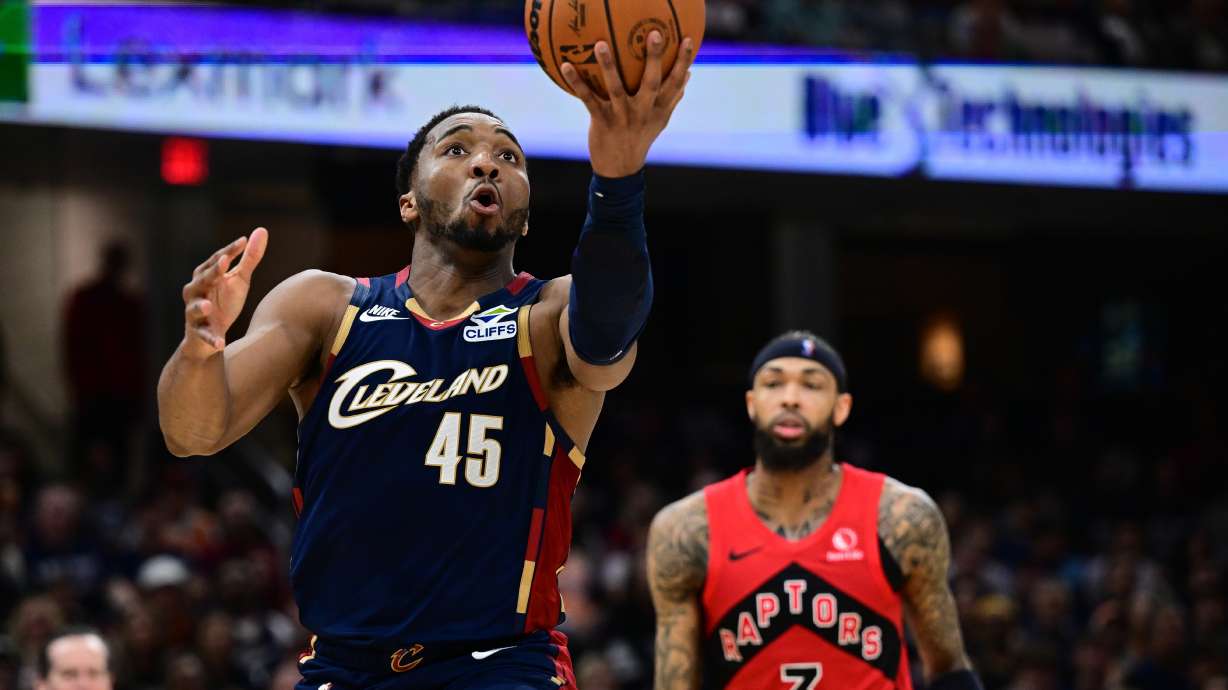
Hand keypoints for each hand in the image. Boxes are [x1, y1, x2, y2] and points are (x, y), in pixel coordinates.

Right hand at [181, 228, 267, 359]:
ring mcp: (194, 313)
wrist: (210, 337)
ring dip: (201, 307)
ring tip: (209, 306)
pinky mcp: (197, 333)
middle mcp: (195, 292)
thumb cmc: (224, 302)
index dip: (229, 252)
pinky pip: (204, 336)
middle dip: (212, 272)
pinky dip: (212, 339)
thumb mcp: (239, 280)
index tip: (243, 241)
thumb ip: (249, 259)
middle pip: (202, 279)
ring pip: (194, 308)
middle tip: (224, 263)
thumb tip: (261, 231)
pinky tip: (221, 343)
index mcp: (206, 276)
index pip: (217, 260)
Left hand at [561, 32, 694, 177]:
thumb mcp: (660, 120)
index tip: (687, 40)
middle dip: (654, 59)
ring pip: (616, 88)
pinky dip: (577, 82)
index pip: (675, 83)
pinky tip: (566, 66)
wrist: (621, 169)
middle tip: (655, 34)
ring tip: (601, 45)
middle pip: (651, 82)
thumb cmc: (641, 138)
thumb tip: (689, 75)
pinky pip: (588, 99)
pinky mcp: (602, 121)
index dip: (682, 62)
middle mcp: (643, 112)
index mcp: (658, 109)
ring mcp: (622, 117)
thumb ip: (673, 98)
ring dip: (608, 66)